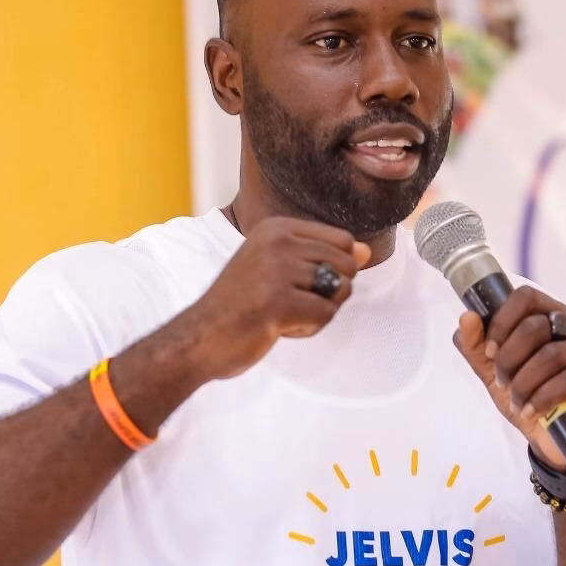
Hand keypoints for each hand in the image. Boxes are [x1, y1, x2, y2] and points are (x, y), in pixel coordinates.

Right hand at [183, 217, 370, 380]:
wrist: (199, 338)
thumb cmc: (241, 305)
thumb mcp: (278, 269)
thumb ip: (321, 257)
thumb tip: (366, 251)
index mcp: (276, 227)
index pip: (343, 240)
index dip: (332, 270)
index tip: (295, 283)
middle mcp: (277, 241)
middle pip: (347, 265)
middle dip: (329, 293)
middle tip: (290, 303)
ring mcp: (277, 270)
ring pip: (340, 290)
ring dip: (318, 312)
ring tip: (284, 314)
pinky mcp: (279, 301)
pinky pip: (326, 314)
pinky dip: (309, 328)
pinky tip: (280, 328)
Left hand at [451, 288, 565, 469]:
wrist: (555, 440)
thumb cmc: (529, 397)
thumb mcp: (495, 373)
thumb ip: (477, 346)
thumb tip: (466, 318)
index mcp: (554, 315)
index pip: (526, 297)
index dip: (502, 322)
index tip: (491, 352)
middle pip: (535, 327)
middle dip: (509, 360)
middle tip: (503, 383)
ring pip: (551, 355)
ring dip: (524, 383)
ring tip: (518, 402)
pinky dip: (544, 397)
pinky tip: (533, 411)